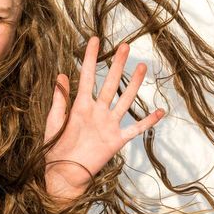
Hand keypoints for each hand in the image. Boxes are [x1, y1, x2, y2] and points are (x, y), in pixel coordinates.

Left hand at [43, 36, 165, 196]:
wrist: (63, 174)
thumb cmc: (55, 148)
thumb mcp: (54, 121)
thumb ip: (60, 99)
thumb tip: (61, 74)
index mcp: (80, 106)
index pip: (87, 76)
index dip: (90, 58)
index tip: (94, 39)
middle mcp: (97, 112)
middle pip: (110, 83)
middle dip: (117, 65)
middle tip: (124, 46)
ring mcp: (108, 125)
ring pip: (124, 100)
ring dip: (134, 84)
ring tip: (142, 67)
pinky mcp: (116, 140)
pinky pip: (135, 129)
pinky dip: (147, 121)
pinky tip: (159, 111)